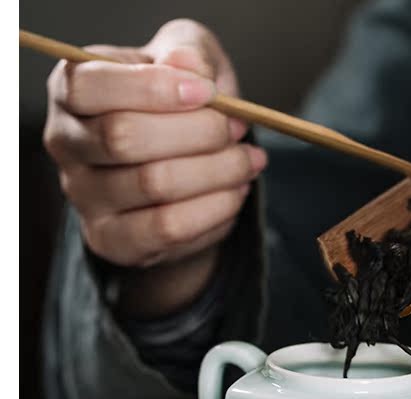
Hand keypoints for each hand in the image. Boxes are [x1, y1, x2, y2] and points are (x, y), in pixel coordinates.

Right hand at [43, 19, 266, 316]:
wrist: (177, 177)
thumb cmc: (176, 108)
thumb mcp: (187, 63)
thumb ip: (189, 53)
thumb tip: (189, 67)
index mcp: (72, 90)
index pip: (92, 86)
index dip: (155, 88)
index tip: (208, 93)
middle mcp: (66, 143)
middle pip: (125, 137)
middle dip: (198, 132)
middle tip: (238, 129)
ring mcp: (84, 197)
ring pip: (155, 185)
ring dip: (218, 171)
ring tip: (250, 161)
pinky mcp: (112, 240)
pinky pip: (170, 228)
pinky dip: (215, 209)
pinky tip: (236, 192)